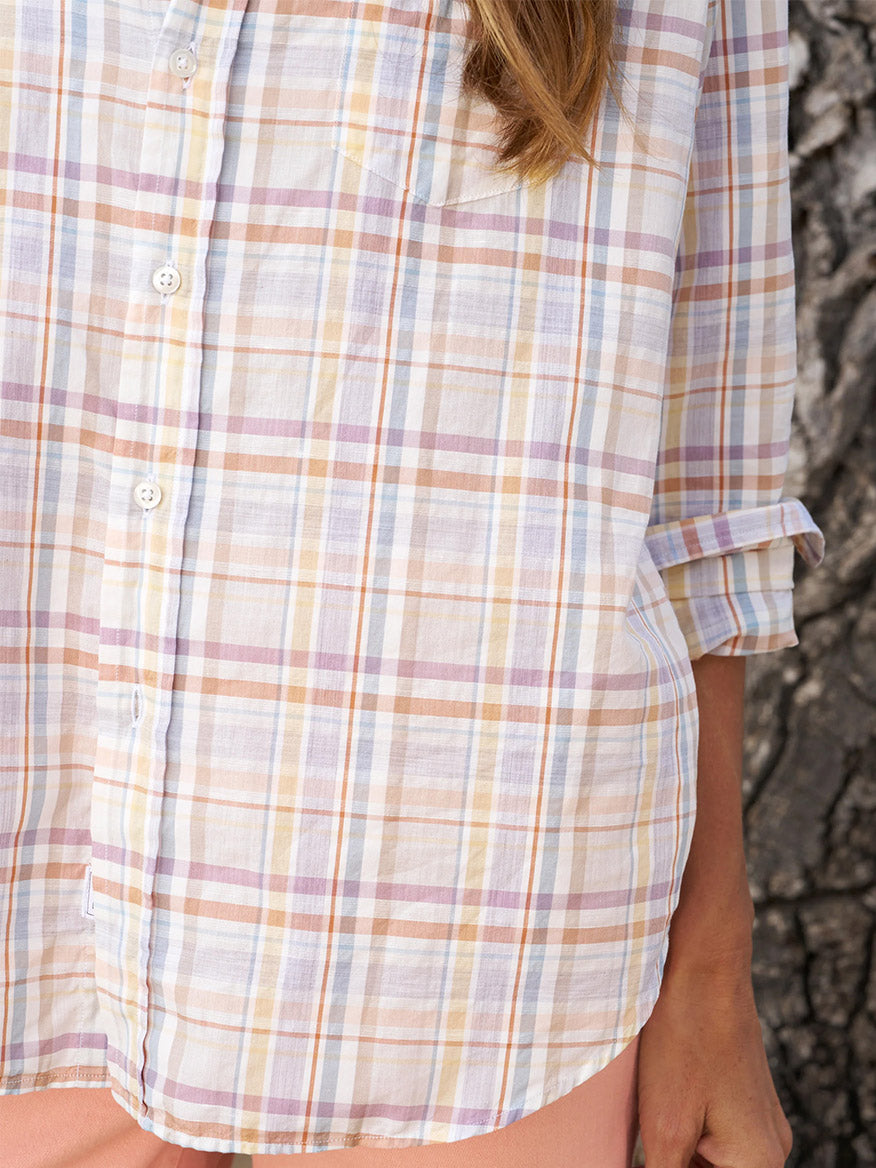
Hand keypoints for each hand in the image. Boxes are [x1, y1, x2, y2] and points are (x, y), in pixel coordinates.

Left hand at [637, 960, 793, 1167]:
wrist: (704, 969)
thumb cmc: (684, 1040)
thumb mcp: (665, 1128)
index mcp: (759, 1163)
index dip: (671, 1166)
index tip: (650, 1145)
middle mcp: (772, 1149)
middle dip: (675, 1161)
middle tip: (648, 1130)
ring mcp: (762, 1120)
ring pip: (712, 1160)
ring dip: (679, 1149)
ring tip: (655, 1111)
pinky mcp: (748, 1098)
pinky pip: (717, 1133)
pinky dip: (688, 1129)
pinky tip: (664, 1100)